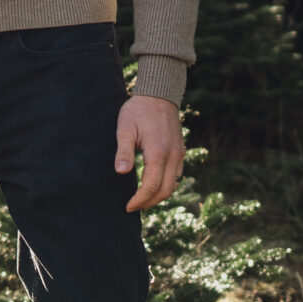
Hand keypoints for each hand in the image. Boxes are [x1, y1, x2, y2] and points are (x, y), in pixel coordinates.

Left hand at [115, 93, 185, 211]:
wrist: (159, 95)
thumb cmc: (138, 110)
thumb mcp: (125, 128)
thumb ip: (123, 151)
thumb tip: (121, 172)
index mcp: (158, 152)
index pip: (151, 186)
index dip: (140, 200)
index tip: (128, 206)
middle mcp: (173, 156)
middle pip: (166, 191)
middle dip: (149, 203)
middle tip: (133, 206)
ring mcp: (179, 154)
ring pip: (174, 185)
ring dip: (158, 196)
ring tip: (141, 199)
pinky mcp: (180, 152)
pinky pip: (177, 176)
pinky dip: (166, 186)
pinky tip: (152, 186)